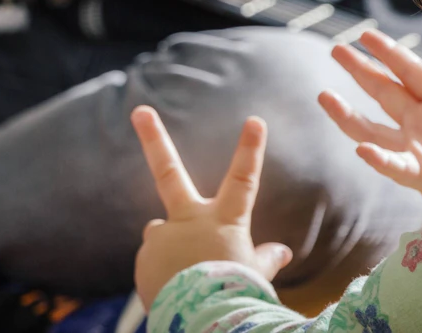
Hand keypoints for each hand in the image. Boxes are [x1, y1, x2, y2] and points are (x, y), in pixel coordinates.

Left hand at [132, 108, 292, 306]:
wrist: (203, 321)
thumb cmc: (236, 299)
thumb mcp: (256, 278)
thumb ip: (263, 260)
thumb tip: (282, 251)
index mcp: (224, 223)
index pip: (243, 181)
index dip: (250, 150)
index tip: (254, 120)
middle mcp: (189, 222)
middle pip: (169, 171)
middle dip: (154, 138)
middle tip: (140, 110)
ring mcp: (163, 236)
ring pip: (164, 234)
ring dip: (174, 251)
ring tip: (190, 282)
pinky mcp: (144, 255)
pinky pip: (155, 260)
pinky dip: (164, 273)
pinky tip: (176, 293)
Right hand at [320, 28, 421, 211]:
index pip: (413, 72)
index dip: (390, 53)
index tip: (365, 35)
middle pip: (386, 92)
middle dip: (360, 70)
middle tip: (336, 49)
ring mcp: (419, 151)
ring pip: (374, 130)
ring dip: (347, 115)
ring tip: (324, 97)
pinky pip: (397, 166)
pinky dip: (380, 159)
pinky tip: (362, 150)